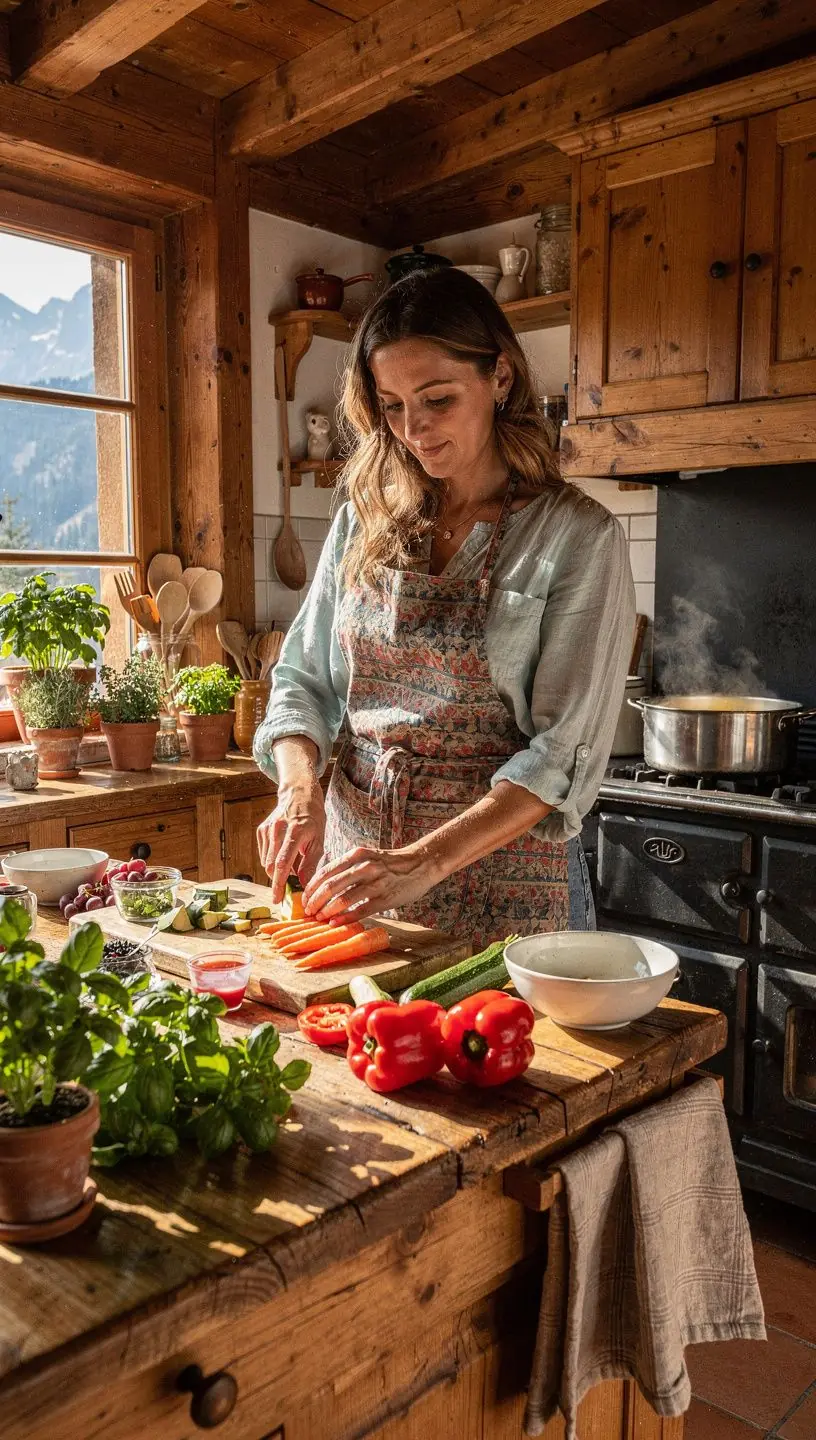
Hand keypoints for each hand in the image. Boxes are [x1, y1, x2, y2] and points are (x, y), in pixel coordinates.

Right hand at [256, 777, 325, 904]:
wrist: (299, 794)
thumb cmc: (313, 818)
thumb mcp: (319, 840)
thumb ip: (311, 864)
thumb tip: (305, 886)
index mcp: (295, 831)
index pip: (282, 863)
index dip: (279, 883)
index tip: (277, 899)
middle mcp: (278, 829)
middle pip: (271, 866)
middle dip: (279, 880)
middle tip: (292, 884)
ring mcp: (267, 829)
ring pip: (266, 862)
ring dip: (278, 869)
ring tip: (293, 860)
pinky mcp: (261, 830)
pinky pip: (264, 855)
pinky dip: (273, 860)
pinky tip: (285, 852)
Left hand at [302, 843, 439, 922]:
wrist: (421, 863)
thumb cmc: (390, 863)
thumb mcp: (367, 857)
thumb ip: (348, 868)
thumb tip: (325, 886)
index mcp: (356, 855)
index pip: (325, 872)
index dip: (311, 888)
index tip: (304, 899)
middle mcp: (364, 867)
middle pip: (330, 886)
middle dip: (315, 901)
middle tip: (308, 912)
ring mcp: (375, 883)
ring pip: (343, 899)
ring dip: (327, 911)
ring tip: (319, 918)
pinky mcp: (385, 898)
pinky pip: (360, 910)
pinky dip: (345, 918)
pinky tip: (335, 923)